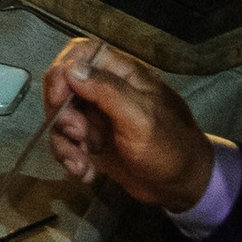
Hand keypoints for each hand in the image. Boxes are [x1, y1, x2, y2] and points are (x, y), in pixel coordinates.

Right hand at [43, 35, 215, 211]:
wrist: (182, 187)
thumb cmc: (170, 147)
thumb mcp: (141, 118)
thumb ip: (107, 91)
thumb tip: (70, 69)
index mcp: (122, 74)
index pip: (80, 54)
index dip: (62, 71)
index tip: (59, 99)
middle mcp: (105, 91)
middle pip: (63, 87)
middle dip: (62, 114)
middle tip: (78, 136)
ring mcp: (96, 117)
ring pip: (60, 118)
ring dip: (64, 144)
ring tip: (81, 165)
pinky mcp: (91, 142)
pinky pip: (66, 143)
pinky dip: (70, 158)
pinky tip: (86, 173)